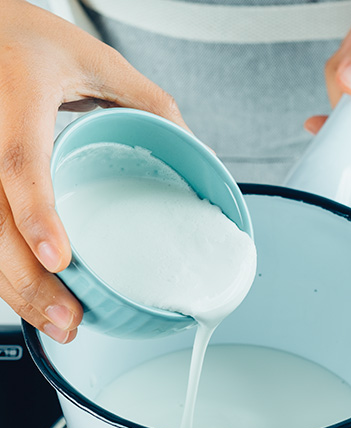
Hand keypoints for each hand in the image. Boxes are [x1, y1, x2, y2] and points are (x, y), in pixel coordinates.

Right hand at [0, 0, 189, 341]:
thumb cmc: (29, 43)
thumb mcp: (95, 58)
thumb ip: (147, 100)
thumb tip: (193, 151)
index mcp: (17, 96)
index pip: (18, 162)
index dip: (35, 214)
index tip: (62, 259)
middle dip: (28, 282)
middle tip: (69, 319)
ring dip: (16, 290)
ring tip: (58, 322)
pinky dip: (6, 272)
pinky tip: (31, 296)